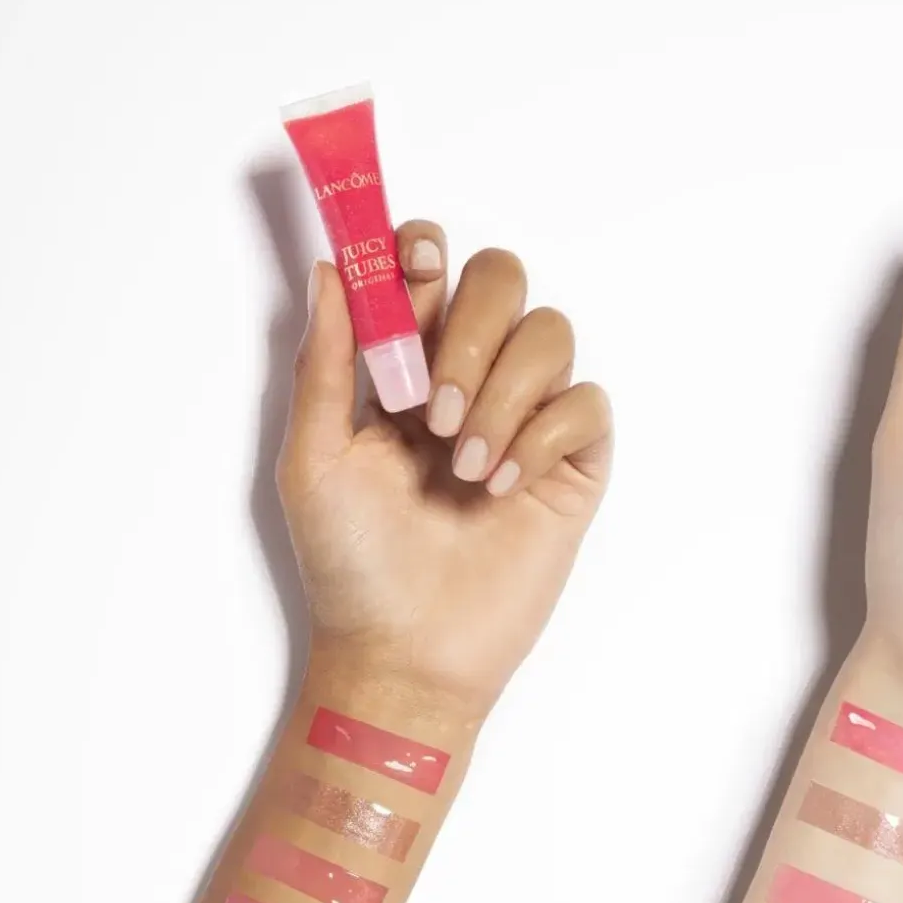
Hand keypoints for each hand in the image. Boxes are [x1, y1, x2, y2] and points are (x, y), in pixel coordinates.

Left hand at [280, 219, 613, 714]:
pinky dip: (545, 436)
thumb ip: (326, 362)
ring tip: (463, 464)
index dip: (425, 252)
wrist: (406, 650)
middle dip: (470, 329)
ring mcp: (527, 423)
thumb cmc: (352, 565)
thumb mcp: (314, 457)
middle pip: (503, 281)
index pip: (431, 271)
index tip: (412, 269)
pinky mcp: (572, 470)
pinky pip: (587, 406)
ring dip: (505, 391)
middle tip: (433, 408)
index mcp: (406, 368)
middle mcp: (472, 382)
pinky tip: (504, 486)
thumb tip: (332, 270)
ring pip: (550, 335)